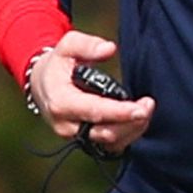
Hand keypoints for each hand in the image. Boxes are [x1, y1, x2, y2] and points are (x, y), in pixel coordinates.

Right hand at [28, 30, 155, 153]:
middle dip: (131, 122)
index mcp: (61, 102)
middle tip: (149, 105)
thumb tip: (109, 49)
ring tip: (146, 110)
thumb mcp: (67, 46)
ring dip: (132, 130)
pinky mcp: (84, 141)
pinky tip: (138, 121)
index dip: (119, 112)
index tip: (140, 108)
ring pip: (109, 143)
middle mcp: (67, 125)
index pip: (93, 111)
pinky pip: (110, 147)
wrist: (43, 83)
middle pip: (104, 132)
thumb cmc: (58, 64)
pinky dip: (127, 136)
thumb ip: (87, 45)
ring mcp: (75, 136)